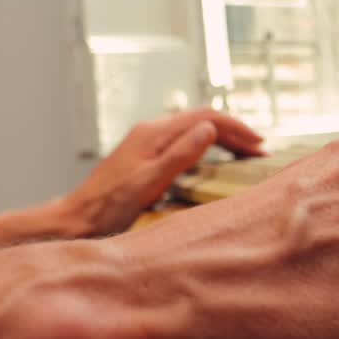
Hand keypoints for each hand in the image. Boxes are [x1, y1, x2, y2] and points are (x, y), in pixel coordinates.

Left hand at [65, 108, 263, 236]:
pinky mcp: (146, 156)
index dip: (236, 127)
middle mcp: (151, 132)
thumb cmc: (108, 207)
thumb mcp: (148, 183)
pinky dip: (207, 148)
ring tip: (245, 154)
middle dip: (234, 132)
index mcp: (154, 133)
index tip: (259, 143)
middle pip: (201, 121)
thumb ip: (180, 155)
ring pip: (194, 131)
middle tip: (260, 150)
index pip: (205, 118)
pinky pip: (184, 142)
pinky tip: (215, 162)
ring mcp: (148, 143)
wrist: (78, 220)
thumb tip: (210, 129)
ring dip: (222, 139)